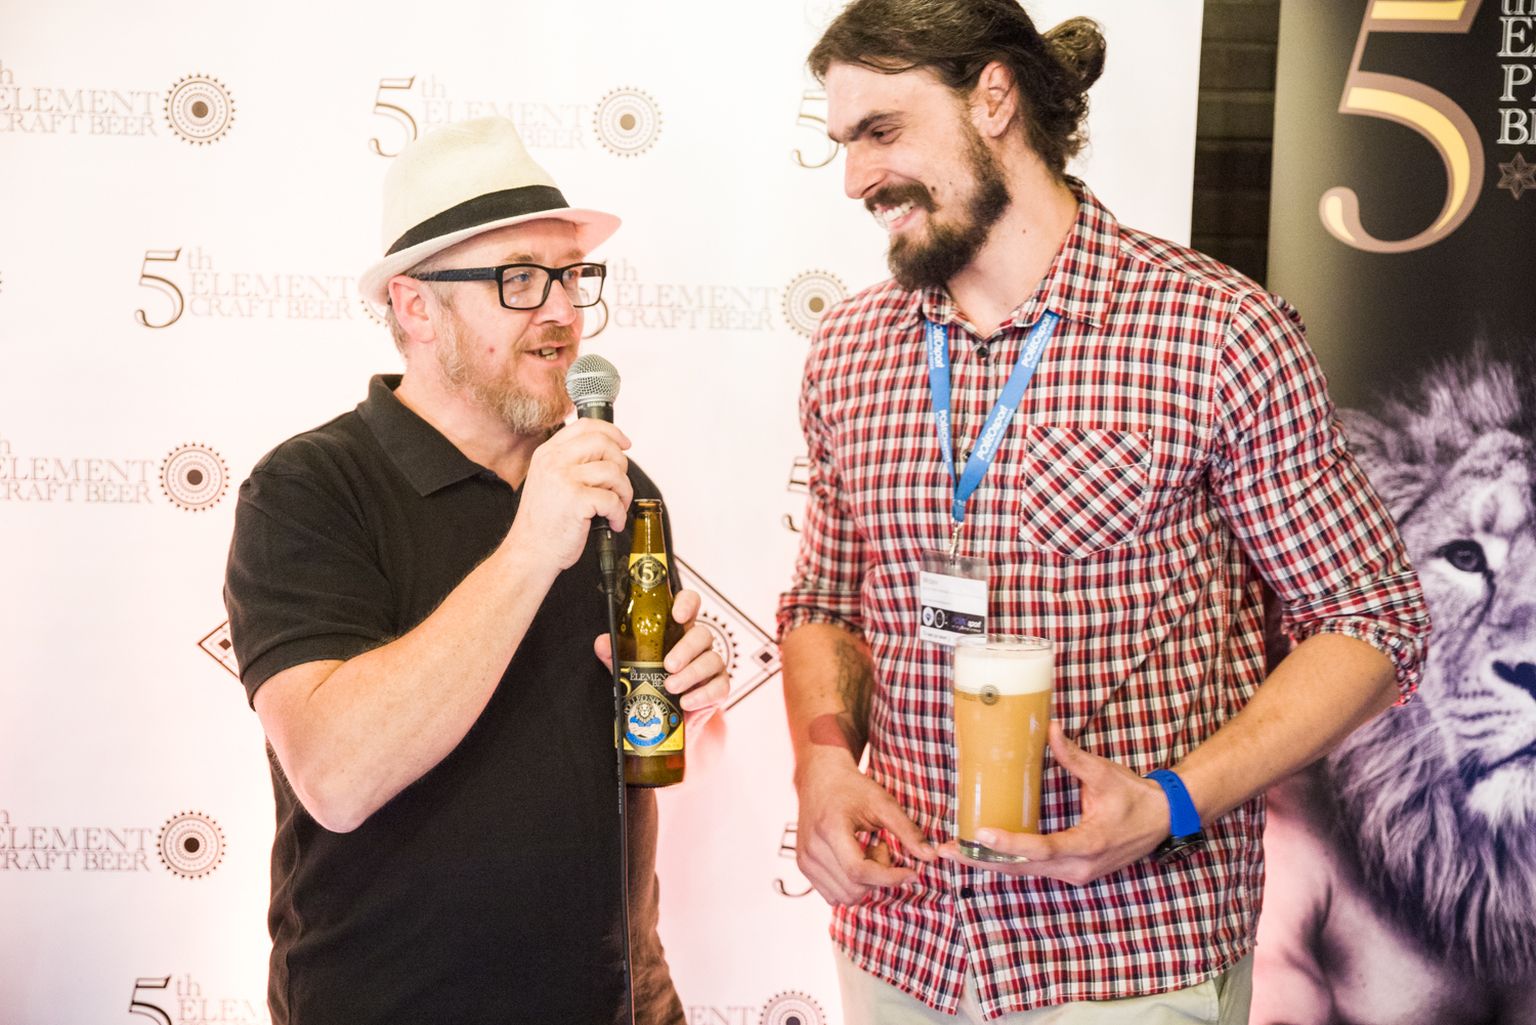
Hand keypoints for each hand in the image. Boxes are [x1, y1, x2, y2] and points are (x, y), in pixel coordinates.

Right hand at [509, 419, 632, 574]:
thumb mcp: (549, 481)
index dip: (611, 432)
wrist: (530, 552)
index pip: (585, 426)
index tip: (624, 444)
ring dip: (624, 491)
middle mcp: (554, 461)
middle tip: (619, 485)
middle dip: (621, 464)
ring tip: (617, 507)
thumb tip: (607, 453)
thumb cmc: (543, 523)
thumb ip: (570, 463)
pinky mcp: (577, 500)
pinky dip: (619, 513)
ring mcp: (564, 479)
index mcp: (547, 453)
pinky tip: (612, 522)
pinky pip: (613, 499)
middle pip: (603, 443)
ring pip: (613, 471)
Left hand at [594, 589, 729, 726]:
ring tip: (671, 686)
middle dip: (686, 649)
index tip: (677, 614)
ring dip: (691, 674)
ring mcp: (711, 665)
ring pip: (711, 660)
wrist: (667, 718)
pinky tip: (686, 702)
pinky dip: (703, 695)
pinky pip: (719, 687)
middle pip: (702, 634)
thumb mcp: (630, 668)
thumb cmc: (652, 683)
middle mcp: (698, 645)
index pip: (690, 605)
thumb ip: (617, 655)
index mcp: (678, 631)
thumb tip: (602, 643)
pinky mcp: (718, 687)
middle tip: (668, 665)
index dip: (687, 604)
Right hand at [794, 746, 935, 905]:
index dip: (890, 877)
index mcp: (831, 829)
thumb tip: (931, 857)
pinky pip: (834, 896)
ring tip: (866, 852)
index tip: (913, 873)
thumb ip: (908, 831)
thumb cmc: (854, 789)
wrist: (820, 779)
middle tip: (882, 846)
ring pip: (845, 897)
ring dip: (865, 883)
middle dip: (878, 875)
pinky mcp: (803, 867)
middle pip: (855, 888)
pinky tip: (854, 860)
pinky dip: (851, 886)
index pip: (859, 871)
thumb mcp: (883, 803)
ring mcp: (805, 860)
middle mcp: (812, 849)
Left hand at [937, 722, 1168, 884]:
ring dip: (988, 863)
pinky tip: (980, 853)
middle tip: (946, 850)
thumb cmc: (1135, 797)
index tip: (980, 834)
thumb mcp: (1105, 774)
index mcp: (1089, 843)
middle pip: (1023, 868)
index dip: (1009, 843)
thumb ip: (1074, 756)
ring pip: (1024, 872)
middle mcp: (1079, 867)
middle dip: (982, 860)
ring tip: (953, 852)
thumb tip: (1049, 728)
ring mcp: (1075, 874)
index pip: (1042, 849)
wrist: (1163, 820)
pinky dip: (1006, 861)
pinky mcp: (1072, 871)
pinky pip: (1033, 870)